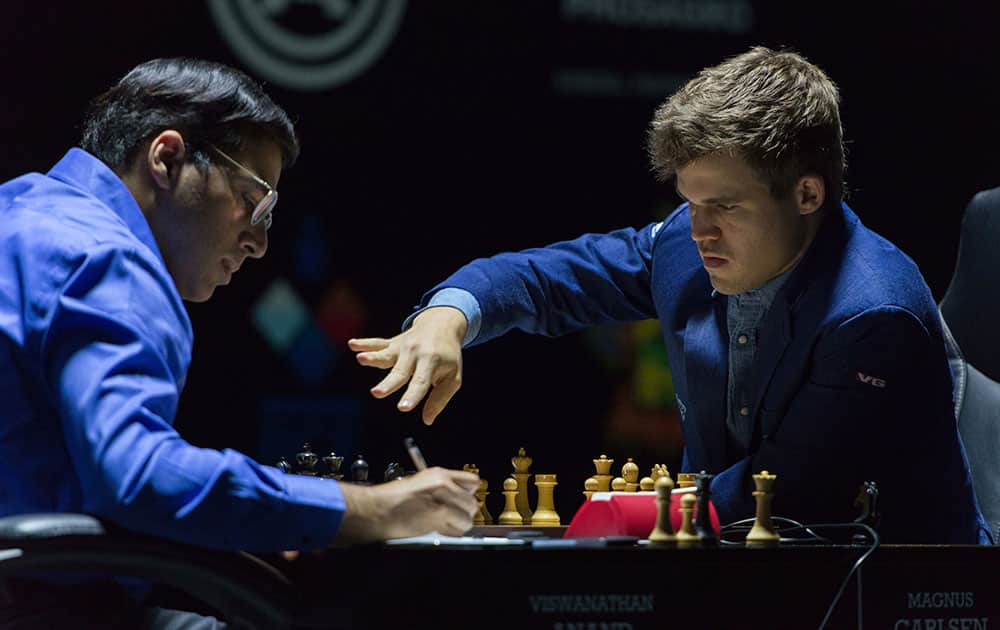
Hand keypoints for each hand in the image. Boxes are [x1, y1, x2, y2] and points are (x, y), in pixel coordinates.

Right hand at [335, 467, 479, 544]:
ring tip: (442, 524)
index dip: (468, 495)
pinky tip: (438, 529)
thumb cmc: (390, 501)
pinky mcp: (439, 513)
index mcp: (438, 474)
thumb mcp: (419, 485)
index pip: (472, 482)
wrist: (375, 510)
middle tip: (450, 518)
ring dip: (458, 524)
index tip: (463, 503)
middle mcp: (443, 483)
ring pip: (468, 516)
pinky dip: (452, 531)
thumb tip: (457, 500)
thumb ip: (440, 490)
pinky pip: (460, 526)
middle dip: (463, 513)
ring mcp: (442, 498)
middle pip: (472, 501)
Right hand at [349, 307, 467, 424]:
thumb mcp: (452, 377)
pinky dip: (365, 344)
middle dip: (388, 383)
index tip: (403, 408)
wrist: (443, 325)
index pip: (420, 382)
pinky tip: (352, 344)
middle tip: (377, 393)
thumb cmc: (448, 356)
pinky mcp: (392, 343)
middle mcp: (416, 353)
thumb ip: (439, 399)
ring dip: (373, 357)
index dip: (412, 396)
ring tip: (360, 359)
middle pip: (400, 372)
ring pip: (386, 355)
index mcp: (432, 362)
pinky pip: (377, 343)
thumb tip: (427, 421)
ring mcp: (402, 347)